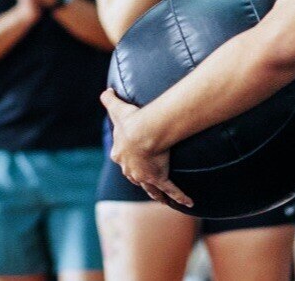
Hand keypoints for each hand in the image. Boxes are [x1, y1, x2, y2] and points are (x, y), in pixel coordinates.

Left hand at [100, 88, 192, 207]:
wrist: (144, 132)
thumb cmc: (131, 120)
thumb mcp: (117, 109)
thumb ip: (109, 99)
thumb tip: (106, 91)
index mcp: (120, 154)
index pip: (121, 157)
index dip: (125, 158)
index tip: (129, 158)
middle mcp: (130, 169)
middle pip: (134, 176)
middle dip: (140, 179)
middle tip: (146, 180)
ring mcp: (145, 176)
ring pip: (151, 189)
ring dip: (156, 195)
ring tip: (162, 200)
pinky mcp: (159, 178)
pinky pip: (171, 190)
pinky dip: (179, 197)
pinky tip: (188, 203)